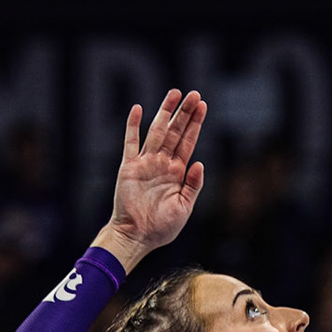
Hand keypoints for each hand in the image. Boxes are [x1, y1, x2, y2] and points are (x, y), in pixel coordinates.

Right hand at [96, 89, 207, 270]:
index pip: (188, 142)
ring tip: (174, 94)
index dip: (195, 124)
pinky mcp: (128, 168)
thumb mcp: (184, 207)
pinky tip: (137, 109)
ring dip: (165, 112)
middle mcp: (162, 164)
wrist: (136, 237)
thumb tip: (199, 163)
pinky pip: (130, 143)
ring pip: (157, 132)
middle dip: (185, 113)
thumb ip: (193, 185)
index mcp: (177, 173)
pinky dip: (133, 126)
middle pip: (175, 132)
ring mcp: (145, 164)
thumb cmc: (160, 228)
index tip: (203, 106)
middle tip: (194, 94)